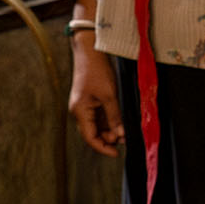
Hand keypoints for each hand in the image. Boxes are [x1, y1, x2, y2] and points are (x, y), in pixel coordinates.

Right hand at [67, 35, 123, 157]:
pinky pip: (99, 115)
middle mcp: (79, 111)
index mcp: (79, 111)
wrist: (90, 50)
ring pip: (97, 125)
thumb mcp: (109, 95)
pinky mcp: (90, 100)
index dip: (103, 148)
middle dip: (108, 138)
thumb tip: (120, 134)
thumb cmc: (96, 70)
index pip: (90, 137)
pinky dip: (109, 120)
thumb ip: (115, 116)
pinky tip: (120, 122)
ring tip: (124, 131)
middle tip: (124, 138)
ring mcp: (84, 106)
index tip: (116, 153)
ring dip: (110, 129)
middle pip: (93, 133)